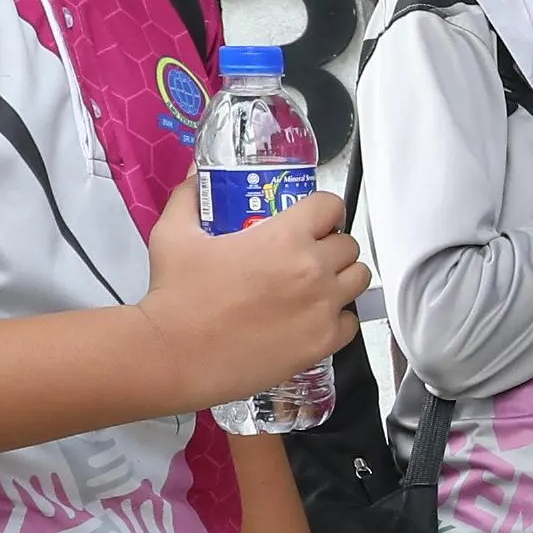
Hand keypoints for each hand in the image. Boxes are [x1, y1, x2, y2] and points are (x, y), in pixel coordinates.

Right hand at [141, 173, 365, 411]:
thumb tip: (193, 176)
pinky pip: (351, 322)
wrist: (174, 356)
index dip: (322, 211)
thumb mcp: (173, 235)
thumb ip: (189, 198)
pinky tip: (313, 319)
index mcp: (285, 237)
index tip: (311, 221)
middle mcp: (313, 269)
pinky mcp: (323, 342)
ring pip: (358, 280)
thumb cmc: (176, 296)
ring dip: (342, 278)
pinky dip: (337, 318)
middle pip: (348, 244)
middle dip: (330, 246)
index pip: (331, 205)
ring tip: (316, 286)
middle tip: (306, 257)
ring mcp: (322, 307)